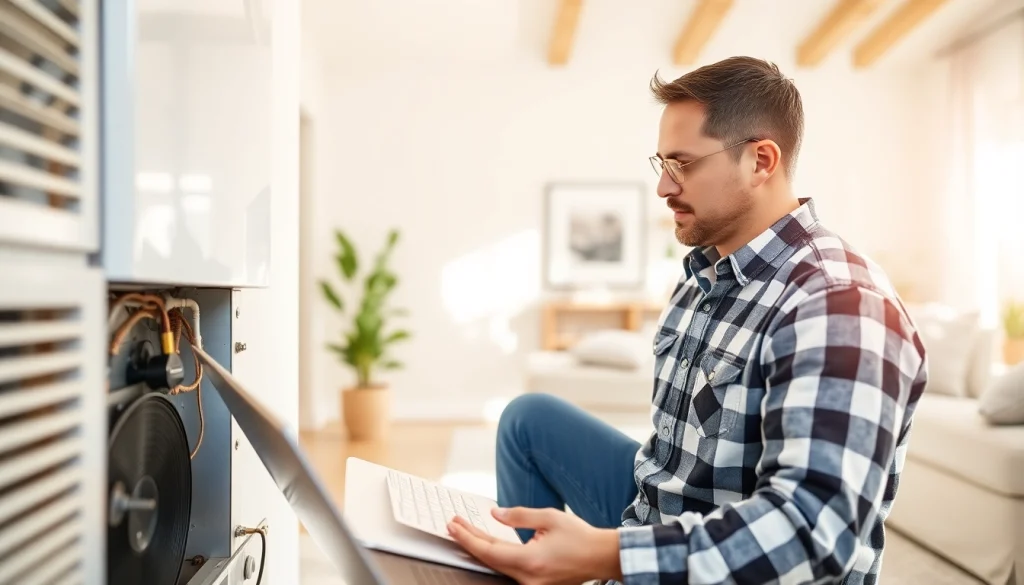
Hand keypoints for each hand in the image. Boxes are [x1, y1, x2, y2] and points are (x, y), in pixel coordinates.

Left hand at [447, 507, 621, 584]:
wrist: (602, 557)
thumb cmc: (580, 537)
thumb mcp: (549, 518)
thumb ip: (519, 516)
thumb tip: (495, 514)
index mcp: (530, 561)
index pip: (488, 550)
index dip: (467, 537)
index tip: (453, 525)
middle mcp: (528, 579)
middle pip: (489, 560)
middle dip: (469, 541)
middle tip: (453, 525)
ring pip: (498, 567)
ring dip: (481, 549)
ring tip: (465, 532)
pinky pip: (509, 570)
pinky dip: (496, 557)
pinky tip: (487, 546)